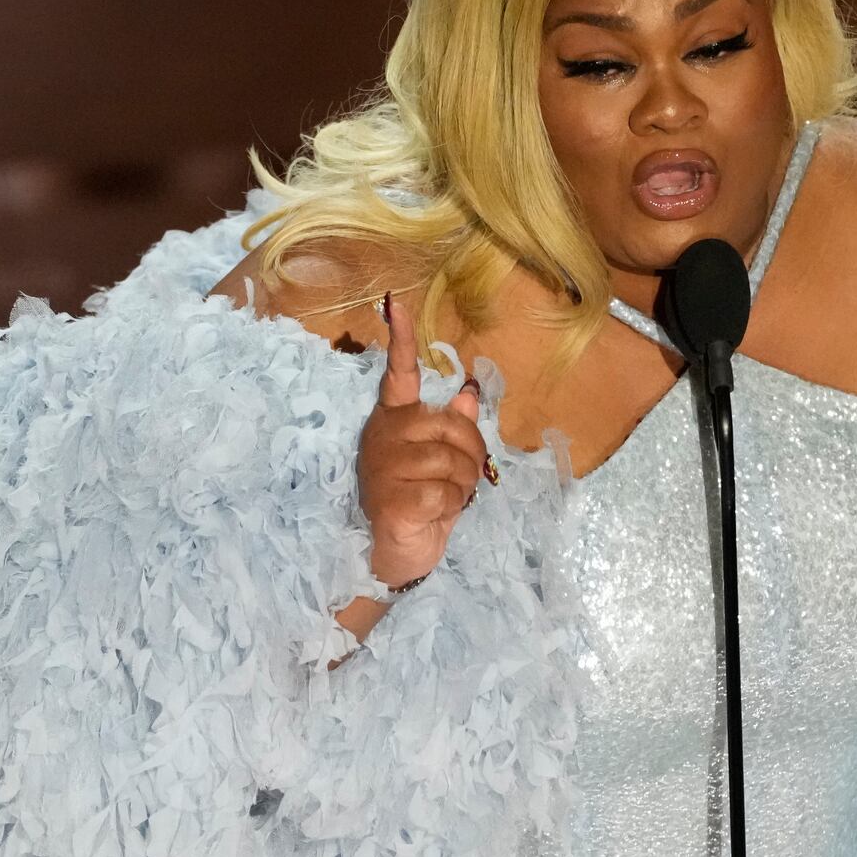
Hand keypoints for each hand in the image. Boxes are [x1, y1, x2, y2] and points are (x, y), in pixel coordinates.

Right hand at [356, 289, 488, 591]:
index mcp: (394, 420)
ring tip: (445, 498)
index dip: (402, 340)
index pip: (399, 374)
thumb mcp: (442, 462)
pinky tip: (434, 514)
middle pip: (452, 426)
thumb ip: (452, 428)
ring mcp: (385, 466)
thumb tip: (466, 391)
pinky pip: (446, 490)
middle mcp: (385, 436)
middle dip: (472, 455)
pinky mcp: (392, 498)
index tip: (396, 302)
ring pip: (453, 460)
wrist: (395, 554)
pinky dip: (451, 506)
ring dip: (463, 485)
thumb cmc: (419, 504)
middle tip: (463, 479)